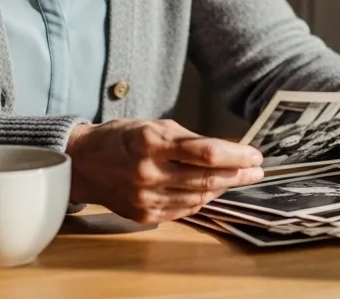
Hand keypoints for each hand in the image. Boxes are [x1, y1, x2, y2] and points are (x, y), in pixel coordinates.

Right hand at [64, 118, 263, 223]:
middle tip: (256, 170)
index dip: (237, 156)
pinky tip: (210, 190)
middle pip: (207, 178)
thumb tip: (228, 150)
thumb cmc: (121, 138)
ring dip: (222, 188)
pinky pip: (183, 210)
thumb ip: (190, 139)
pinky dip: (201, 199)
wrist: (82, 163)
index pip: (207, 153)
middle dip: (238, 174)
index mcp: (152, 142)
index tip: (255, 155)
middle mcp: (148, 172)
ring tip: (236, 178)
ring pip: (198, 197)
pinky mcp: (143, 214)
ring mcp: (145, 197)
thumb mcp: (155, 125)